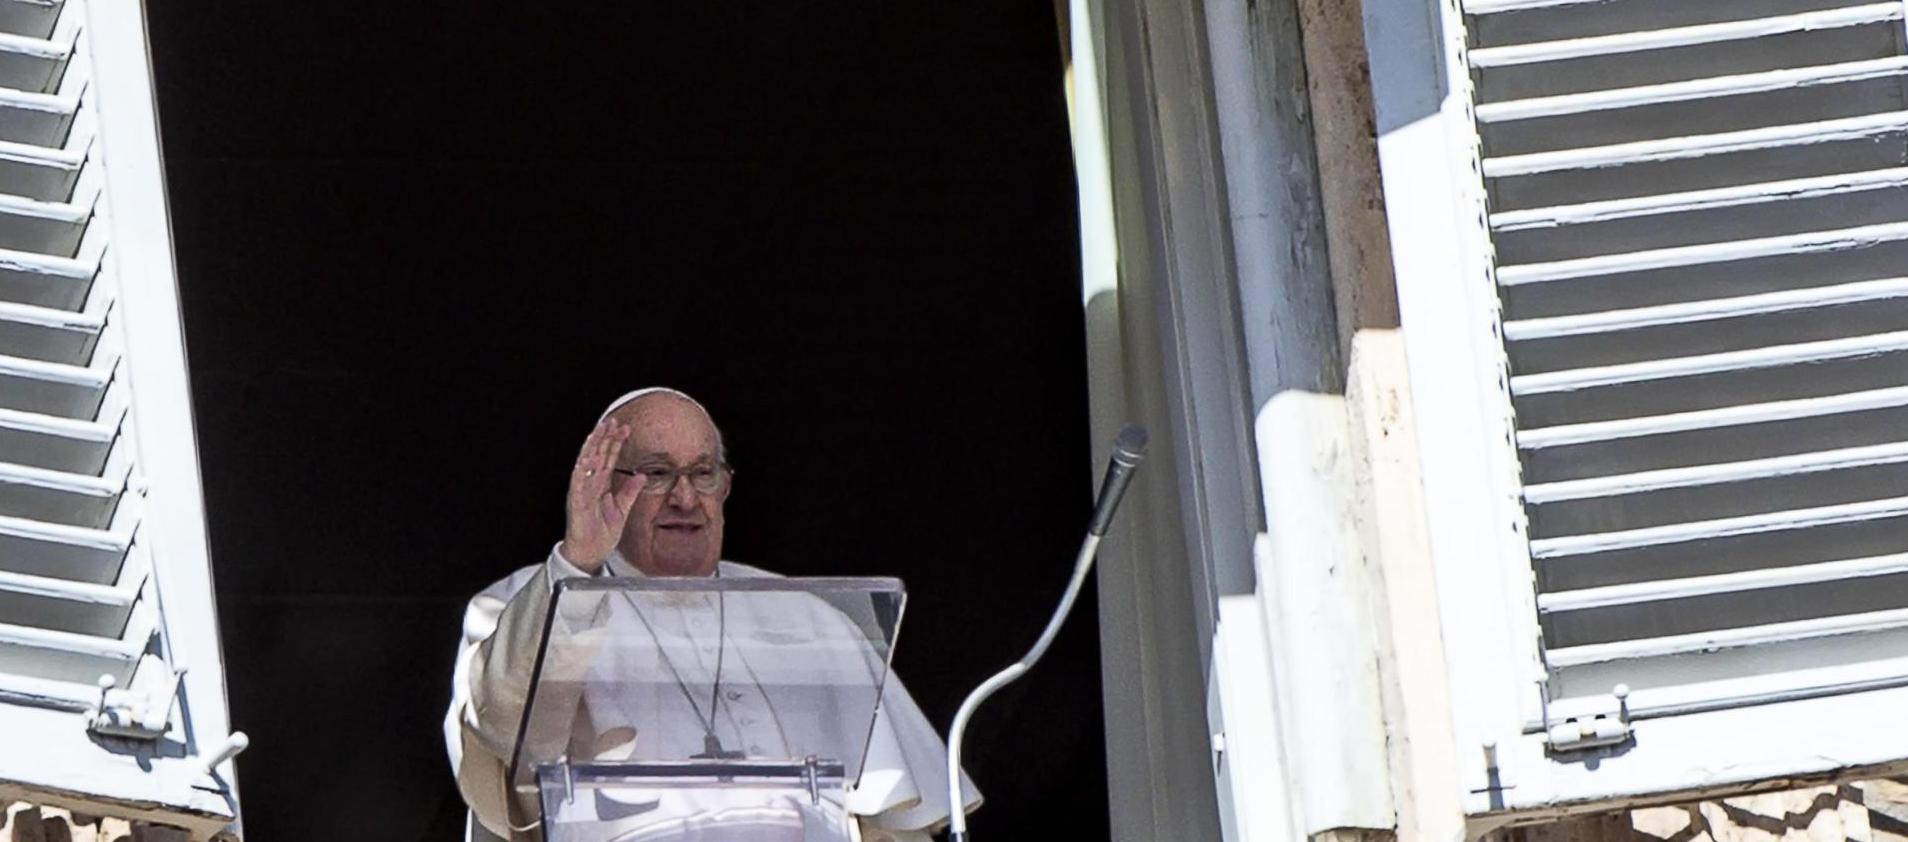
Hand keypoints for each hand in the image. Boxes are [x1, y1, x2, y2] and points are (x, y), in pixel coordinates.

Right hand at [560, 418, 642, 573]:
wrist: (590, 553)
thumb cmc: (600, 533)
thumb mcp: (622, 509)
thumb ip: (630, 492)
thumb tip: (642, 475)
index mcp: (599, 486)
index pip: (608, 459)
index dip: (616, 443)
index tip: (626, 428)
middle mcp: (589, 485)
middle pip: (597, 456)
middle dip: (605, 437)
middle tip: (614, 421)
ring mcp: (581, 492)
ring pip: (586, 463)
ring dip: (593, 446)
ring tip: (600, 430)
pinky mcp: (576, 502)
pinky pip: (578, 482)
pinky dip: (583, 468)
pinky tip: (588, 456)